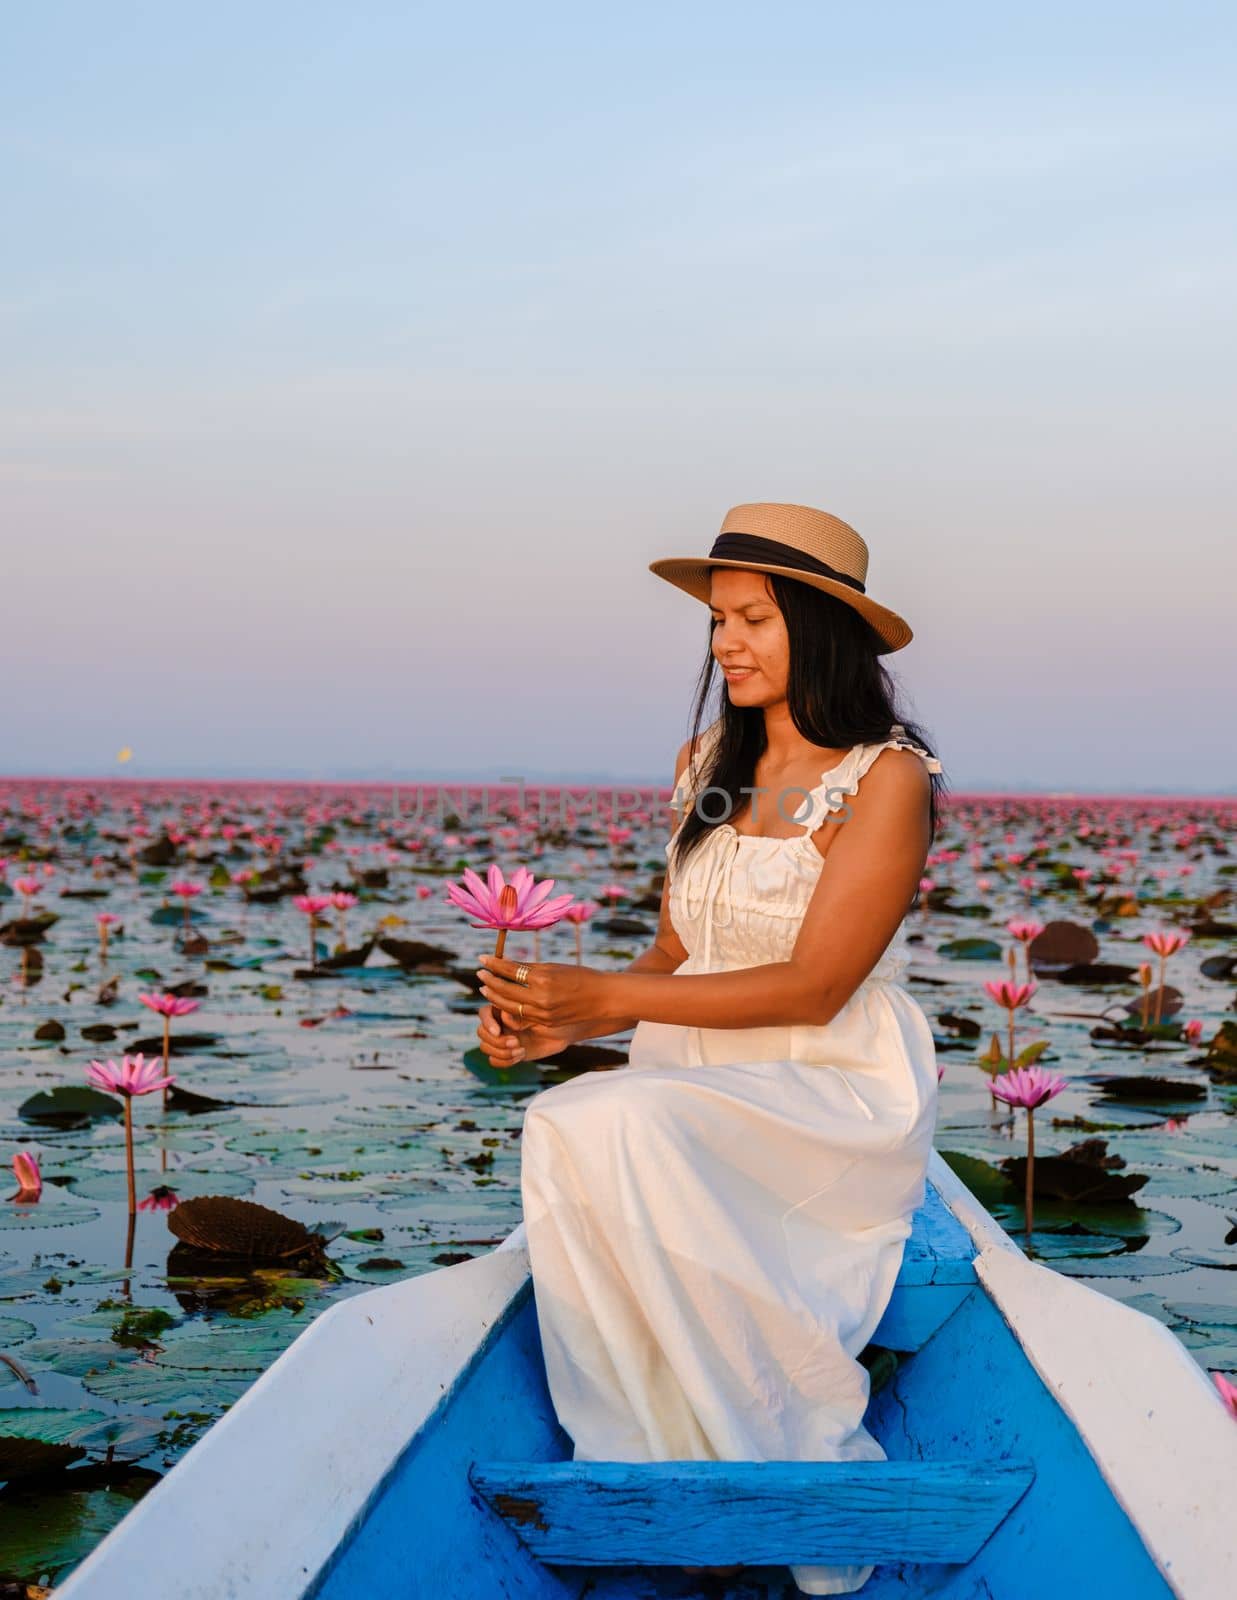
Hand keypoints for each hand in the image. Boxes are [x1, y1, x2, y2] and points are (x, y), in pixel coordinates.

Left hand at [476, 955, 609, 1032]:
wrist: (603, 998)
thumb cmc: (580, 976)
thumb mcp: (554, 967)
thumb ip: (530, 968)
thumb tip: (506, 964)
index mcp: (543, 978)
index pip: (510, 970)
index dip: (494, 964)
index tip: (482, 959)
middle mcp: (541, 997)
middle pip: (505, 990)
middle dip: (490, 982)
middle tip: (480, 974)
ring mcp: (543, 1013)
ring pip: (510, 1007)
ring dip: (495, 997)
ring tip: (486, 989)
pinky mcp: (546, 1023)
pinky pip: (522, 1016)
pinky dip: (510, 1008)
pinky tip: (503, 1002)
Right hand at [476, 1002, 574, 1069]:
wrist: (564, 1031)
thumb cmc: (553, 1016)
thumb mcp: (537, 1013)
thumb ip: (519, 1015)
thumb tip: (503, 1015)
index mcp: (502, 1008)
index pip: (483, 1013)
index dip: (487, 1022)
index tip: (498, 1031)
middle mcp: (499, 1023)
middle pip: (481, 1032)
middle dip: (496, 1040)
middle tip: (516, 1041)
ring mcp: (502, 1039)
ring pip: (485, 1047)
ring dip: (500, 1051)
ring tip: (520, 1049)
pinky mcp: (507, 1054)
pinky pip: (494, 1061)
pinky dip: (505, 1061)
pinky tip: (521, 1054)